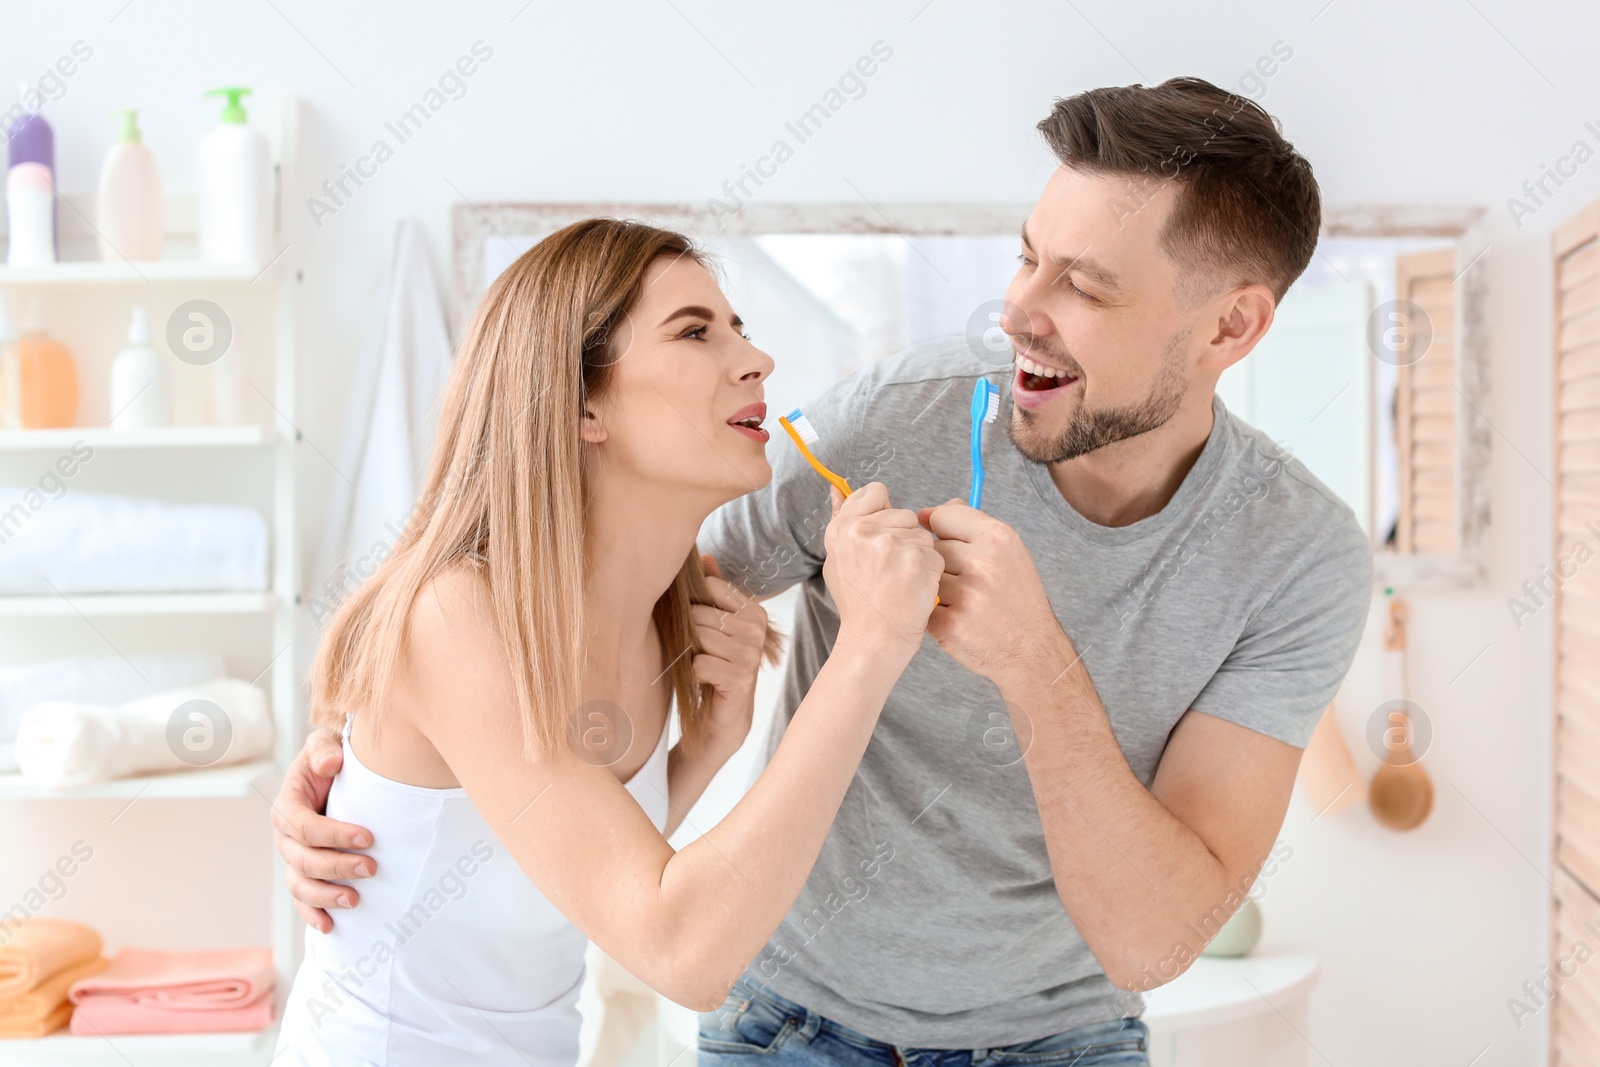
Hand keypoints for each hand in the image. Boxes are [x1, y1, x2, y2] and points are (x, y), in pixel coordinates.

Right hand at [269, 726, 376, 933]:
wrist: (338, 774)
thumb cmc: (333, 758)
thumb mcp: (327, 743)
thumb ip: (324, 749)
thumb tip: (330, 763)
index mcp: (288, 805)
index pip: (304, 826)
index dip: (334, 835)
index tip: (368, 838)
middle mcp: (286, 836)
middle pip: (304, 860)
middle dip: (337, 867)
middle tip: (372, 868)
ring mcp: (294, 857)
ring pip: (301, 884)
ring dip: (326, 896)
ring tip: (356, 900)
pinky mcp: (305, 873)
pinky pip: (302, 900)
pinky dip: (313, 915)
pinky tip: (330, 926)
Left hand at [690, 555, 768, 756]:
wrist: (723, 717)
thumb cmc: (715, 666)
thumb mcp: (714, 626)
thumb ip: (713, 590)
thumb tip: (705, 555)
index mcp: (754, 612)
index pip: (711, 588)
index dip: (695, 606)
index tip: (699, 626)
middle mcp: (757, 630)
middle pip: (700, 614)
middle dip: (690, 633)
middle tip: (697, 652)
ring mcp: (751, 655)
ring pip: (700, 637)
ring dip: (691, 653)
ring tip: (701, 664)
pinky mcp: (741, 679)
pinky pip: (700, 663)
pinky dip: (694, 673)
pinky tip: (705, 681)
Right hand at [823, 482, 943, 658]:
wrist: (873, 640)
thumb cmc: (858, 603)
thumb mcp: (838, 560)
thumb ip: (843, 522)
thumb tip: (837, 488)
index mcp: (842, 528)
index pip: (875, 492)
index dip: (885, 512)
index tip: (883, 534)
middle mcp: (864, 531)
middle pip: (904, 514)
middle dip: (904, 538)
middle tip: (890, 570)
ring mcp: (892, 544)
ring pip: (922, 536)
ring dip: (919, 556)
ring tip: (901, 581)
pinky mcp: (918, 559)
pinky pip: (936, 554)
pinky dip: (931, 573)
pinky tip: (914, 589)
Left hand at [917, 499, 1071, 686]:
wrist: (1031, 650)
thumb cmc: (1016, 598)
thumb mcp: (1008, 552)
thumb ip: (970, 525)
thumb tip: (928, 513)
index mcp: (998, 538)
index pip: (944, 516)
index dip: (940, 529)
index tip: (946, 540)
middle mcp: (983, 564)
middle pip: (933, 547)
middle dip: (943, 564)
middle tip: (969, 582)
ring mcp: (966, 596)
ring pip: (926, 577)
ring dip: (936, 589)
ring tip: (964, 601)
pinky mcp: (949, 625)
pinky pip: (923, 606)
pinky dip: (934, 614)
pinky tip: (958, 619)